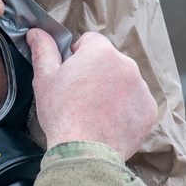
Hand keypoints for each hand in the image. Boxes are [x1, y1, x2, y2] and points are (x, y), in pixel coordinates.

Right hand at [28, 29, 156, 158]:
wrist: (84, 152)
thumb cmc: (63, 115)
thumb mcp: (45, 80)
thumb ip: (43, 51)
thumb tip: (36, 32)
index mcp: (100, 52)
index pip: (90, 41)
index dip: (78, 55)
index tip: (71, 73)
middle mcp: (126, 65)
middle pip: (109, 61)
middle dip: (97, 73)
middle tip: (80, 96)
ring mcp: (140, 88)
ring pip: (124, 81)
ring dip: (113, 90)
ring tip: (95, 112)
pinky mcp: (149, 110)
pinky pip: (136, 103)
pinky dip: (126, 110)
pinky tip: (109, 122)